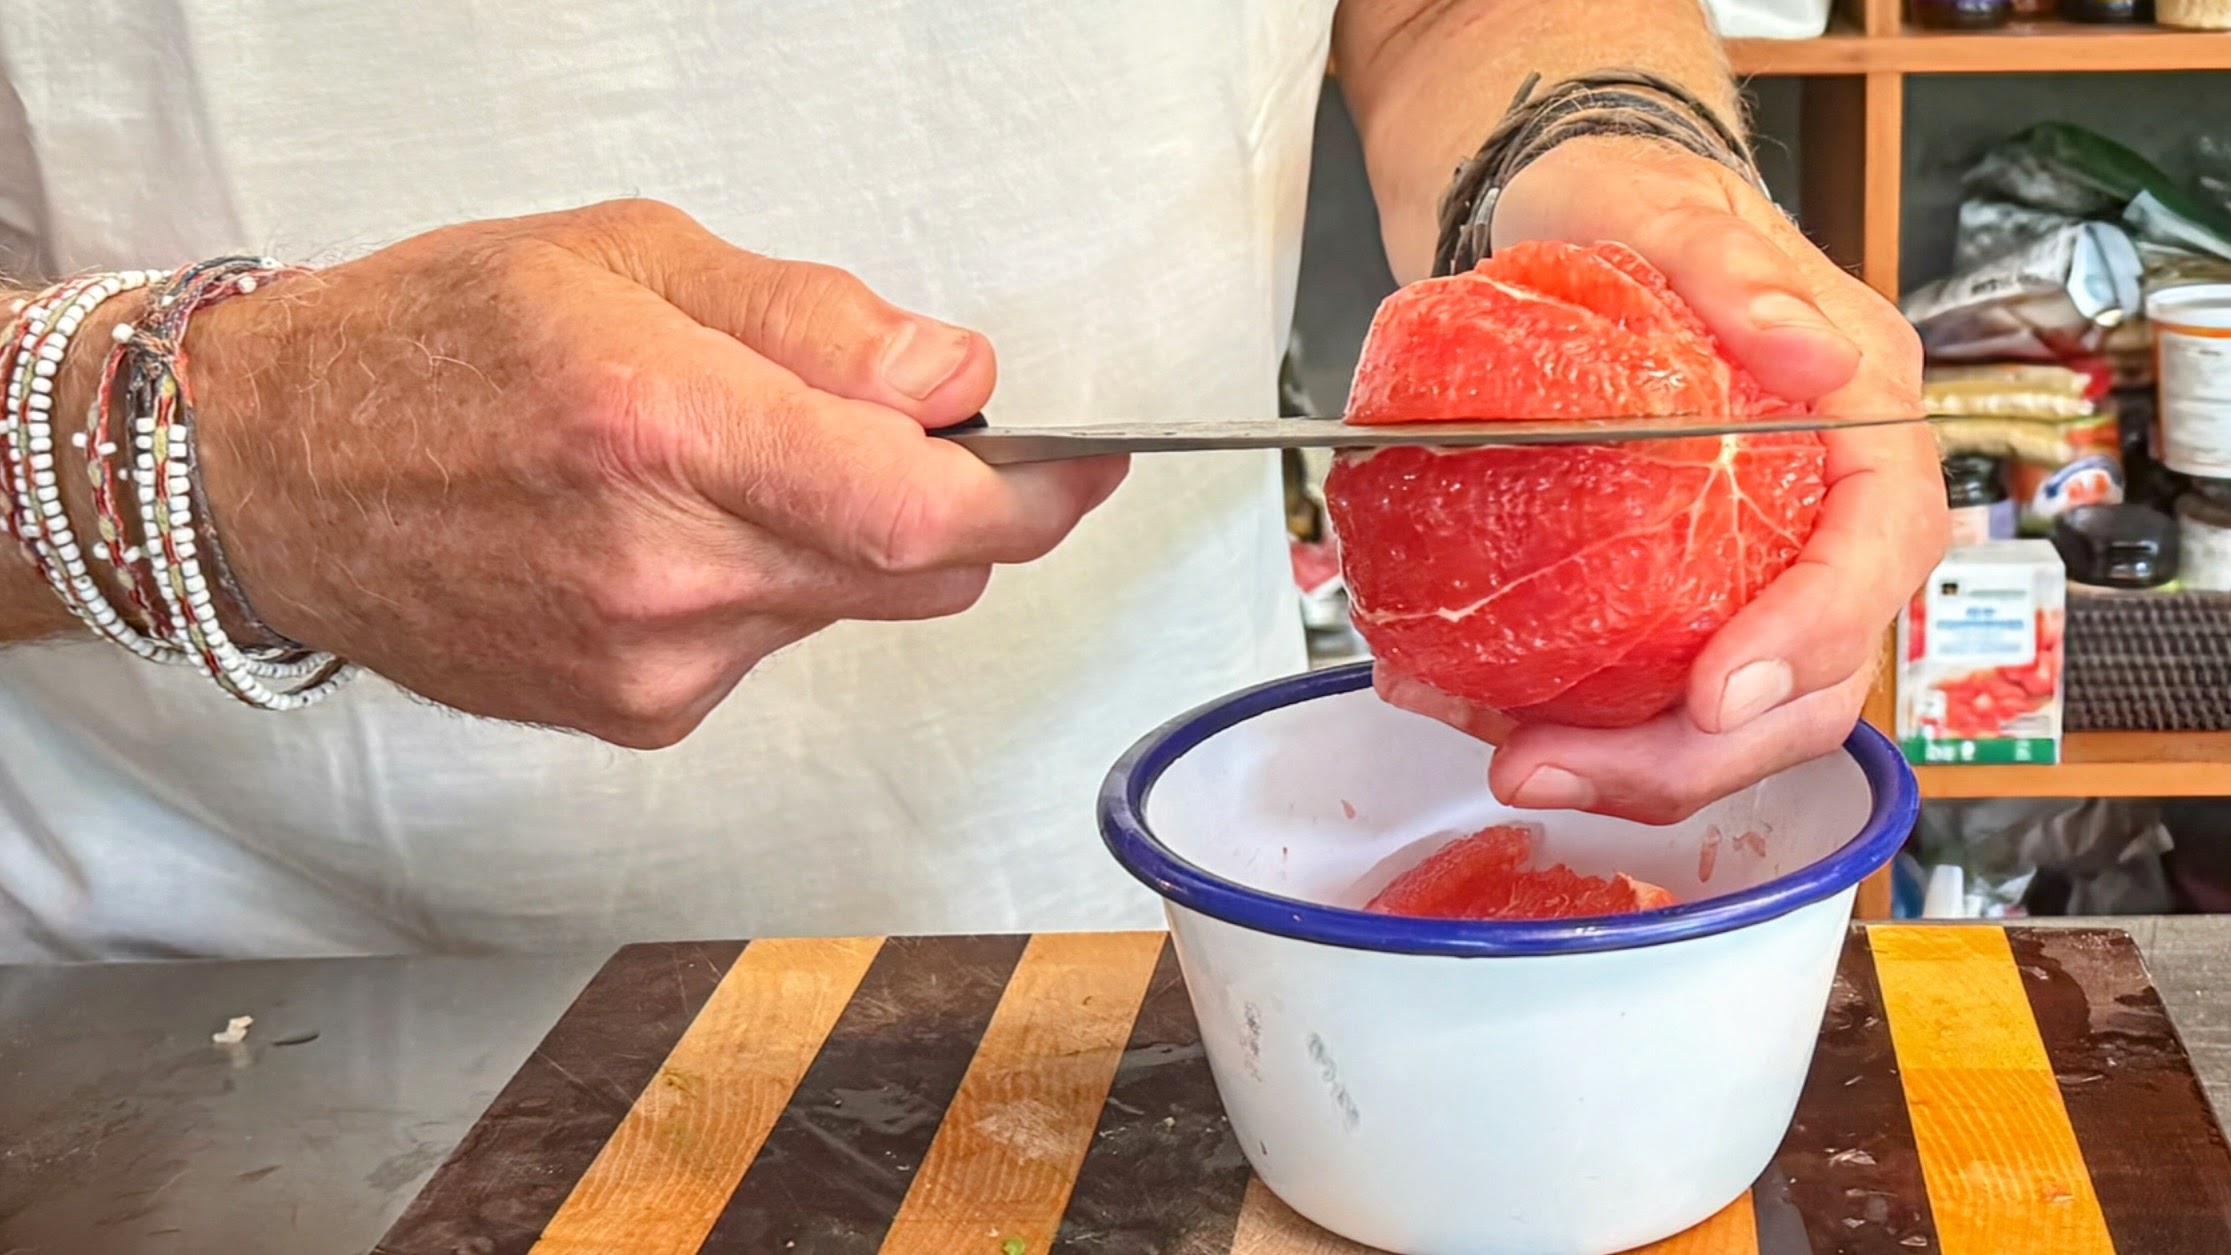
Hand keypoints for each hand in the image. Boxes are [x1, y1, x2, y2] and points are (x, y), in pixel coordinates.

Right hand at [184, 199, 1125, 746]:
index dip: (1033, 494)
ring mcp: (649, 662)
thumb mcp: (626, 257)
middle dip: (950, 502)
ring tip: (729, 461)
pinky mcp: (636, 713)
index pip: (917, 508)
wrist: (280, 478)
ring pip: (849, 606)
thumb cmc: (433, 345)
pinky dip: (772, 584)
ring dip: (845, 537)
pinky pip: (775, 645)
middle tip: (901, 427)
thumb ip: (810, 323)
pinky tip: (674, 532)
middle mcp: (660, 571)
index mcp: (660, 430)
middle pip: (912, 571)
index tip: (1088, 466)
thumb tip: (950, 379)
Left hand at [1478, 137, 1947, 823]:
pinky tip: (1484, 714)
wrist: (1570, 216)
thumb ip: (1735, 269)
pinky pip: (1656, 692)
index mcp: (1864, 422)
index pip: (1878, 553)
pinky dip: (1579, 726)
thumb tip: (1817, 356)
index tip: (1719, 693)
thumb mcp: (1671, 209)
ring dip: (1628, 766)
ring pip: (1736, 718)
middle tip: (1547, 764)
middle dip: (1694, 754)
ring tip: (1507, 757)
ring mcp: (1758, 568)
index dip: (1810, 638)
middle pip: (1814, 682)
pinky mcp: (1684, 598)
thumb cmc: (1635, 206)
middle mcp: (1827, 515)